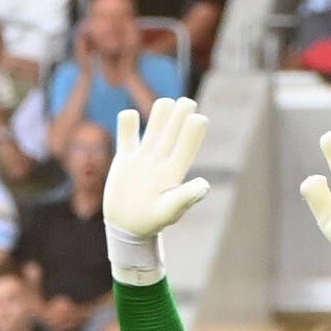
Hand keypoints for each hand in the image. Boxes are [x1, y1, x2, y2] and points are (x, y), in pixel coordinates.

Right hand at [101, 98, 211, 242]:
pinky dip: (127, 122)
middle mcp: (162, 160)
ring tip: (165, 104)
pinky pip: (127, 134)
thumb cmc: (150, 223)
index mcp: (175, 171)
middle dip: (181, 115)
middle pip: (174, 131)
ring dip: (160, 113)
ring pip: (154, 126)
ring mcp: (143, 157)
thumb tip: (205, 186)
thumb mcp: (168, 212)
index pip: (187, 146)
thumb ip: (185, 198)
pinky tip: (129, 118)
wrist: (126, 227)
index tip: (198, 118)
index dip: (194, 131)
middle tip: (187, 103)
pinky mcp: (125, 158)